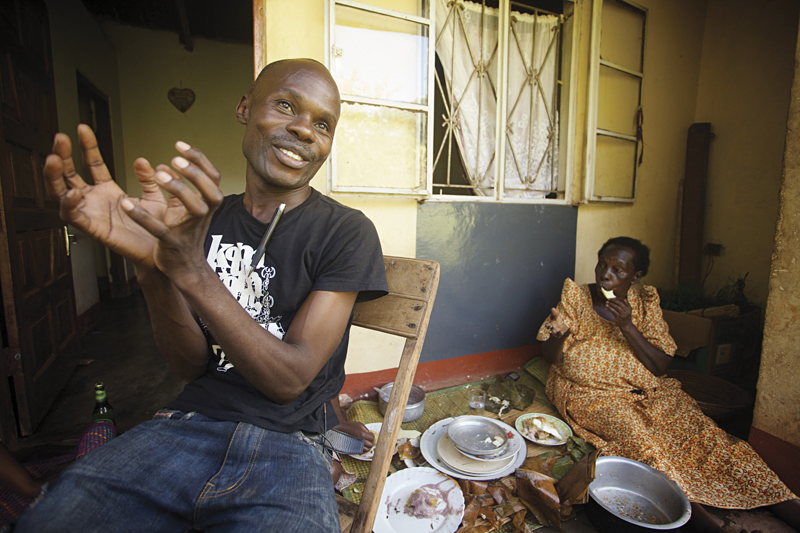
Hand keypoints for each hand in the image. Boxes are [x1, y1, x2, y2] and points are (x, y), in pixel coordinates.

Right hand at [44, 125, 168, 268]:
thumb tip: (142, 160)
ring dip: (55, 177)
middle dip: (63, 156)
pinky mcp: (93, 230)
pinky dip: (69, 204)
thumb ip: (147, 179)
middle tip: (60, 138)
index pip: (92, 164)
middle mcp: (96, 201)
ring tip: (54, 159)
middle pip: (70, 175)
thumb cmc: (156, 227)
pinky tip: (73, 192)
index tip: (82, 128)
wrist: (163, 252)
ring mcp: (92, 214)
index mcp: (108, 191)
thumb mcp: (153, 197)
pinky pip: (74, 217)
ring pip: (63, 194)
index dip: (87, 146)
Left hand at [120, 142, 223, 281]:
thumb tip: (162, 165)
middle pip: (210, 189)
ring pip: (194, 207)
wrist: (185, 266)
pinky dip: (141, 216)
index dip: (198, 158)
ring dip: (178, 188)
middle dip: (193, 173)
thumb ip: (174, 185)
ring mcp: (189, 229)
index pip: (212, 176)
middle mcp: (202, 215)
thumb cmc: (185, 234)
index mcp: (206, 203)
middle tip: (174, 159)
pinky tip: (126, 204)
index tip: (179, 145)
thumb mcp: (183, 207)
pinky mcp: (171, 242)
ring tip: (159, 175)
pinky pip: (158, 229)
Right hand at [335, 421, 374, 452]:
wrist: (339, 430)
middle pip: (371, 445)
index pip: (372, 438)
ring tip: (366, 443)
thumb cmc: (349, 426)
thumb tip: (370, 434)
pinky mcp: (353, 449)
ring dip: (368, 447)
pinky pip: (361, 452)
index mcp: (362, 434)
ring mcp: (356, 446)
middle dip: (371, 442)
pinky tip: (362, 446)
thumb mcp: (359, 424)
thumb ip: (366, 429)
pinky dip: (363, 450)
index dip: (372, 436)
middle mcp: (360, 441)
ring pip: (367, 450)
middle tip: (370, 440)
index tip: (370, 435)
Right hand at [545, 307, 570, 338]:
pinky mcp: (565, 335)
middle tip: (553, 331)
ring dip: (560, 333)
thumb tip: (552, 308)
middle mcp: (554, 331)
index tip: (548, 325)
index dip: (548, 326)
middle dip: (553, 331)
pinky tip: (571, 328)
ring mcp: (560, 334)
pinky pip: (567, 333)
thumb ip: (554, 314)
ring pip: (559, 335)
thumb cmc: (556, 323)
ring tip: (561, 332)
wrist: (561, 332)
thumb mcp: (555, 318)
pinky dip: (569, 331)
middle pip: (553, 332)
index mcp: (550, 326)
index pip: (548, 326)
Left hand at [606, 297, 632, 328]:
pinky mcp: (619, 317)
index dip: (618, 298)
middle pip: (620, 303)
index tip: (613, 297)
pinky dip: (609, 308)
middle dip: (613, 300)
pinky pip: (613, 311)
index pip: (623, 300)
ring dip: (611, 304)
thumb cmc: (625, 316)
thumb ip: (623, 305)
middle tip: (608, 299)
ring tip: (607, 302)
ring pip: (616, 307)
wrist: (626, 326)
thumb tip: (615, 298)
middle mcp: (627, 311)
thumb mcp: (627, 310)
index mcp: (629, 308)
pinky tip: (606, 306)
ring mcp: (624, 314)